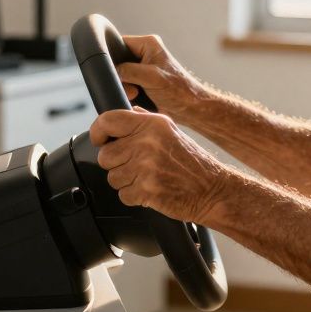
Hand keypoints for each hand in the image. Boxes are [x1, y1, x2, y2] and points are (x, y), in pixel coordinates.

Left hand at [90, 108, 233, 224]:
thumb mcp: (171, 130)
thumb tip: (123, 114)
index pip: (108, 120)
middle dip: (116, 164)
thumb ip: (144, 120)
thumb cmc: (192, 162)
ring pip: (112, 177)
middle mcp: (148, 142)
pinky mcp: (147, 190)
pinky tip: (151, 190)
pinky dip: (134, 196)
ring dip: (126, 181)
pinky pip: (123, 195)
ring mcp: (147, 167)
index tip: (99, 140)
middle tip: (136, 165)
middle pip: (105, 155)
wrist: (213, 189)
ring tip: (147, 178)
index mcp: (152, 124)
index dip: (97, 132)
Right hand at [116, 35, 212, 123]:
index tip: (111, 72)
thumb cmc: (179, 91)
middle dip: (119, 76)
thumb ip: (129, 71)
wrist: (191, 109)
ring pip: (120, 76)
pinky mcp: (142, 83)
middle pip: (118, 61)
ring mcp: (143, 69)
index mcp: (148, 44)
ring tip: (136, 94)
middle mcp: (144, 54)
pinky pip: (126, 86)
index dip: (111, 56)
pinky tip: (136, 99)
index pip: (119, 43)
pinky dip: (127, 93)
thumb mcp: (151, 77)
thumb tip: (112, 72)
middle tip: (131, 88)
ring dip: (124, 87)